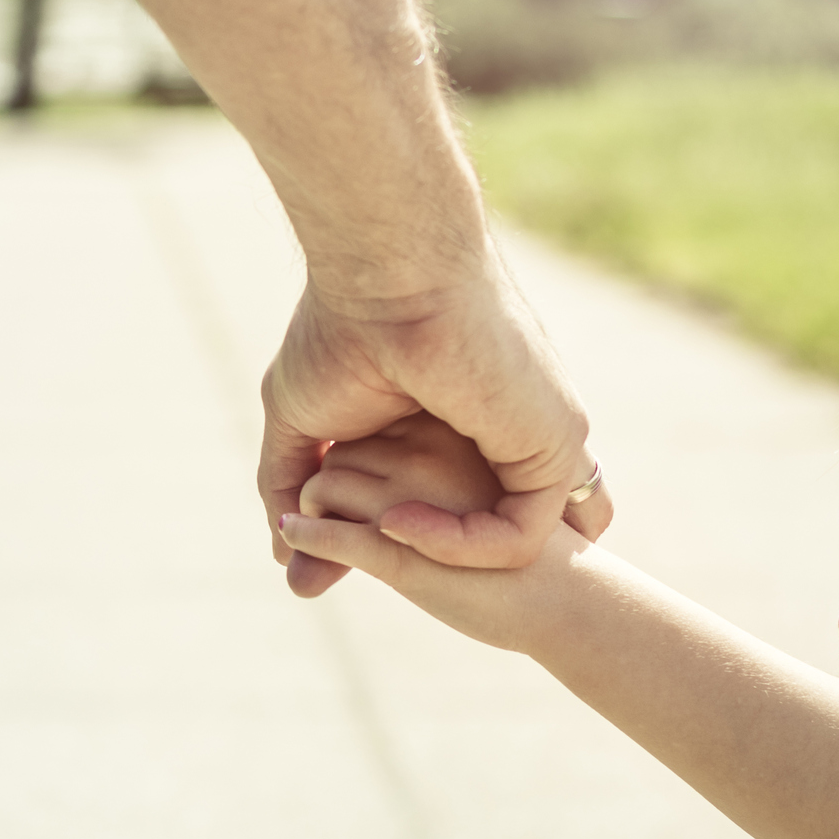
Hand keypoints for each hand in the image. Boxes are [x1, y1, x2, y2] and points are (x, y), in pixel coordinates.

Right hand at [260, 265, 611, 596]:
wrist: (384, 275)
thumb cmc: (337, 331)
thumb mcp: (301, 424)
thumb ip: (291, 488)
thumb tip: (285, 558)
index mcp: (460, 428)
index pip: (459, 511)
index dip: (413, 540)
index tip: (341, 546)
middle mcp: (507, 437)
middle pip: (496, 536)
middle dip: (444, 564)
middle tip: (375, 555)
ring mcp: (536, 443)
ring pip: (509, 545)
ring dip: (438, 558)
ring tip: (381, 532)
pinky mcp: (553, 448)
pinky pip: (518, 538)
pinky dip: (456, 548)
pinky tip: (399, 523)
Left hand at [280, 411, 585, 649]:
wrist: (569, 598)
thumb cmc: (530, 545)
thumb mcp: (485, 486)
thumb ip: (434, 472)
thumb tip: (380, 471)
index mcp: (451, 428)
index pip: (375, 424)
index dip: (360, 456)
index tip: (363, 486)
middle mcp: (428, 451)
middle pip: (345, 449)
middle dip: (334, 482)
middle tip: (336, 514)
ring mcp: (412, 497)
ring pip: (327, 484)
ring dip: (316, 511)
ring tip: (320, 535)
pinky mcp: (399, 548)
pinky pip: (336, 535)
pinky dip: (310, 539)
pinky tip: (296, 542)